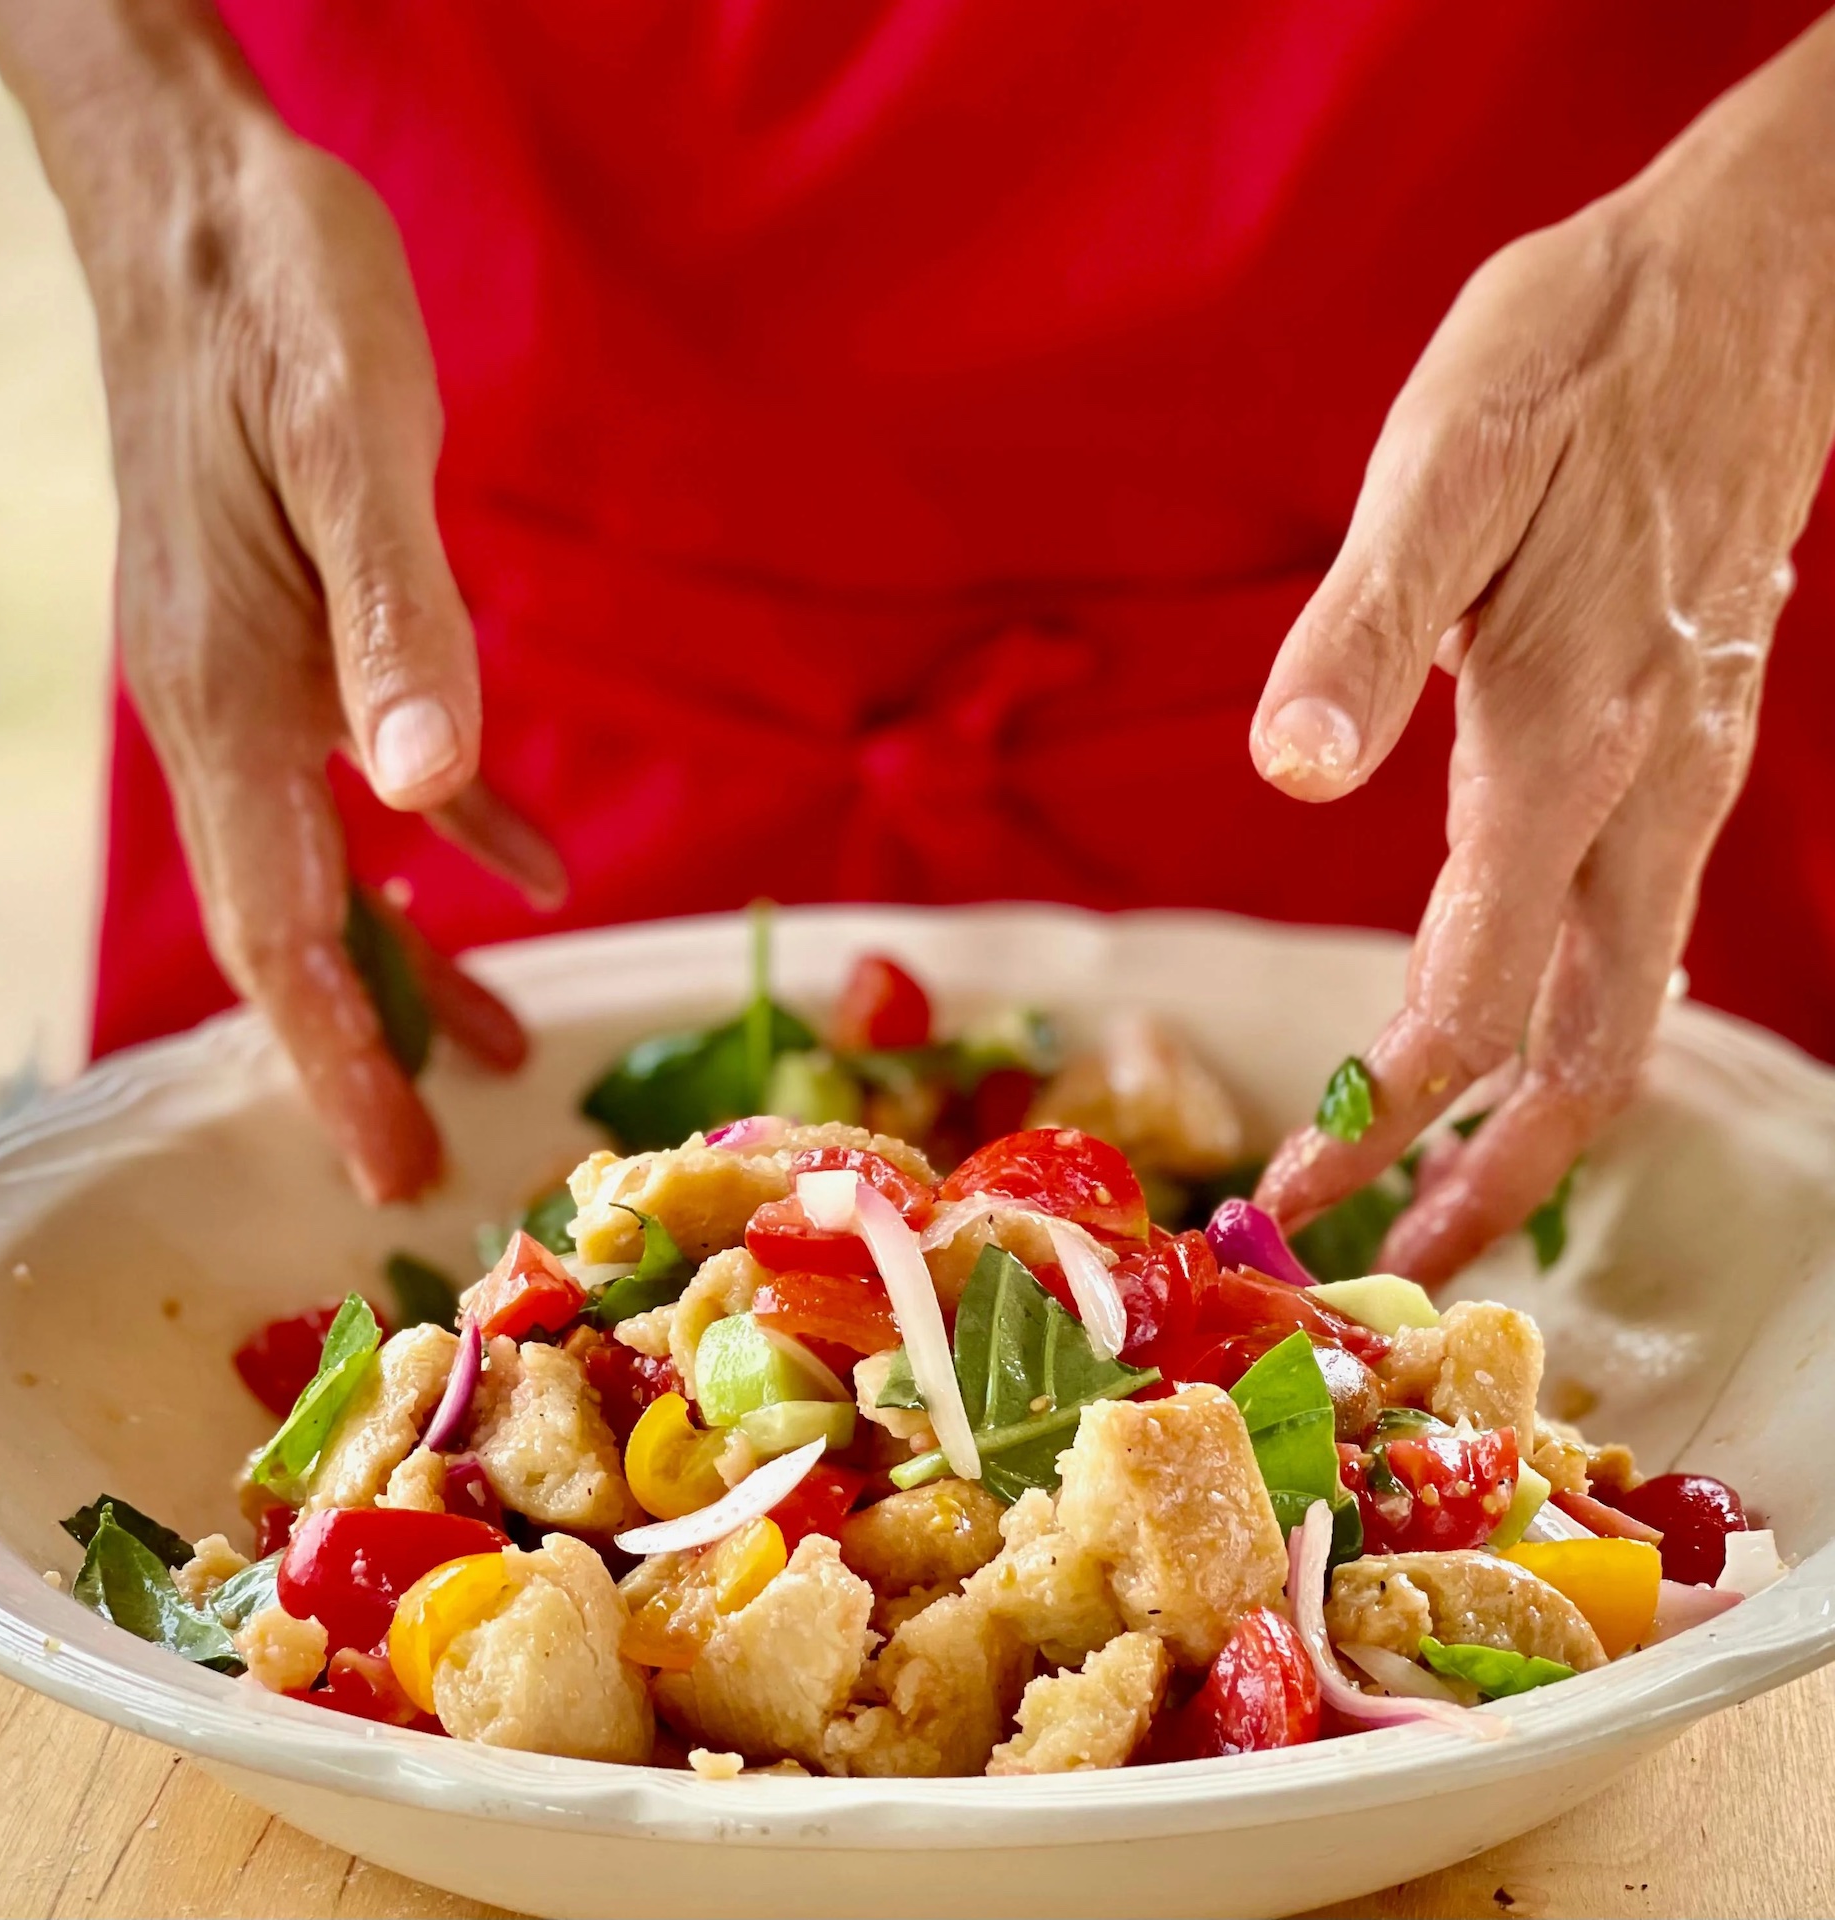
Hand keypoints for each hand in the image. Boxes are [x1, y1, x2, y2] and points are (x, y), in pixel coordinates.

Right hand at [0, 6, 562, 1200]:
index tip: (384, 1170)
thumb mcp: (352, 448)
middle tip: (418, 1162)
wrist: (206, 207)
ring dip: (401, 962)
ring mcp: (257, 674)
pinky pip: (372, 769)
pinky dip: (446, 839)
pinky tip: (513, 875)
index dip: (333, 1059)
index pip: (280, 926)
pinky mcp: (300, 630)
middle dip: (353, 1052)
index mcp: (231, 694)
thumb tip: (429, 789)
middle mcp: (226, 708)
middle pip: (289, 926)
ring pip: (325, 866)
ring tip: (482, 1046)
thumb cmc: (277, 306)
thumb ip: (399, 621)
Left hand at [1251, 18, 1834, 1281]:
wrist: (1750, 286)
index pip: (1472, 997)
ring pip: (1624, 1006)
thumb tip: (1289, 767)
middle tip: (1386, 1264)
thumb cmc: (1581, 360)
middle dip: (1489, 1180)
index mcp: (1566, 746)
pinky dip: (1564, 1021)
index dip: (1381, 1121)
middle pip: (1588, 1054)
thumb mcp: (1449, 462)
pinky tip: (1498, 1024)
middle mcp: (1645, 792)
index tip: (1292, 1199)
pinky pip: (1632, 931)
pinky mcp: (1686, 744)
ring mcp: (1683, 777)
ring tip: (1435, 1184)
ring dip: (1530, 1120)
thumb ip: (1367, 623)